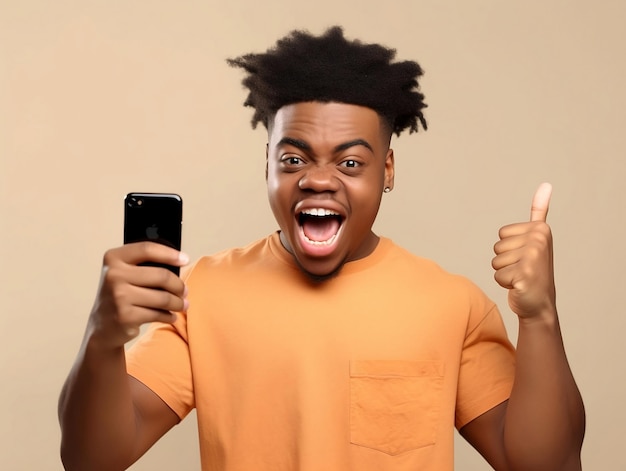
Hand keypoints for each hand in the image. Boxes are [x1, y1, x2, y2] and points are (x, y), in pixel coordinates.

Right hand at [87, 242, 188, 349]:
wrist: (102, 325)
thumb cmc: (121, 293)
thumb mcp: (124, 272)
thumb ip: (145, 264)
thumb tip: (180, 262)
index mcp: (113, 258)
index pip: (147, 249)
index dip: (170, 253)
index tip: (185, 259)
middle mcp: (113, 275)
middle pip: (161, 276)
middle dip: (179, 286)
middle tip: (184, 291)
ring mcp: (119, 296)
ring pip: (163, 298)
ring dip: (178, 303)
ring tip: (182, 305)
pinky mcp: (125, 316)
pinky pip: (158, 314)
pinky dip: (169, 316)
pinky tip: (170, 315)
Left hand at [492, 183, 555, 319]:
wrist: (540, 303)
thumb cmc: (535, 270)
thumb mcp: (538, 237)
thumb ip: (539, 211)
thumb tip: (546, 185)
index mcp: (539, 229)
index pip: (502, 234)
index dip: (509, 248)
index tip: (525, 256)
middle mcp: (538, 240)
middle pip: (497, 247)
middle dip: (505, 261)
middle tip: (523, 269)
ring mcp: (533, 257)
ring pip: (496, 262)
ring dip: (505, 273)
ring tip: (521, 277)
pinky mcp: (525, 274)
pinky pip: (498, 275)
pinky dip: (505, 284)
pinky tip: (519, 286)